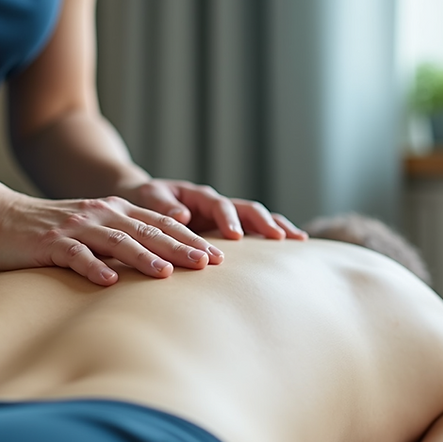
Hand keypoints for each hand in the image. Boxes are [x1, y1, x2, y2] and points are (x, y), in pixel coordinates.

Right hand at [0, 192, 224, 285]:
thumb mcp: (93, 227)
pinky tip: (108, 282)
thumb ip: (124, 238)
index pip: (161, 223)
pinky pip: (75, 256)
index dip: (190, 238)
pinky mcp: (50, 243)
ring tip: (168, 273)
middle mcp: (101, 214)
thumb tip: (164, 260)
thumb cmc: (50, 230)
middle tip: (209, 264)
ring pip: (116, 241)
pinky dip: (92, 267)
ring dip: (144, 257)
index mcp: (115, 210)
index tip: (218, 257)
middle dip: (180, 247)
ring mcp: (76, 227)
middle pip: (147, 230)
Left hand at [117, 179, 307, 240]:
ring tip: (298, 240)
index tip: (236, 236)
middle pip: (246, 208)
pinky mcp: (227, 228)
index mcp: (197, 195)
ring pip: (257, 217)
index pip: (218, 204)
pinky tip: (292, 246)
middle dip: (263, 222)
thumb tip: (182, 217)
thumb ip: (162, 206)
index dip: (228, 219)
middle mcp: (216, 203)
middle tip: (279, 238)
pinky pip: (254, 230)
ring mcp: (225, 215)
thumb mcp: (148, 197)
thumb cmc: (143, 198)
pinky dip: (271, 235)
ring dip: (276, 226)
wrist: (145, 198)